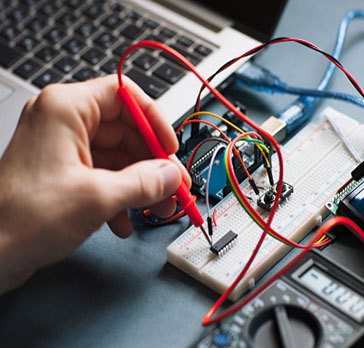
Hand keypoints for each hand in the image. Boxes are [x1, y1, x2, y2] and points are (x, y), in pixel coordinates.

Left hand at [0, 75, 188, 293]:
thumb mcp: (97, 197)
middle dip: (153, 162)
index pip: (124, 95)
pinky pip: (105, 176)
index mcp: (66, 109)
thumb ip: (144, 182)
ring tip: (157, 207)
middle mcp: (64, 123)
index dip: (154, 119)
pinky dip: (120, 196)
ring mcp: (64, 150)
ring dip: (141, 184)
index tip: (170, 146)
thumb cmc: (20, 218)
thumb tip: (171, 175)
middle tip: (173, 185)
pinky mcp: (65, 174)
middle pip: (126, 130)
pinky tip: (124, 221)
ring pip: (119, 156)